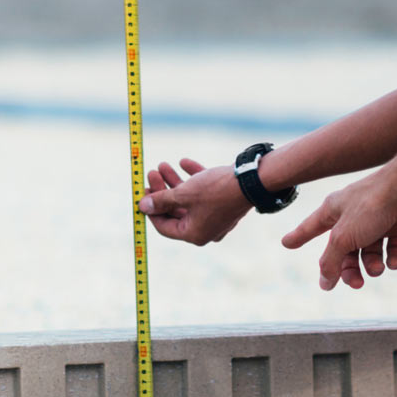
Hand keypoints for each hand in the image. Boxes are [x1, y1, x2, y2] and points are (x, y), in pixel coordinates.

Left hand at [137, 159, 251, 245]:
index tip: (142, 192)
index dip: (150, 209)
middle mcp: (204, 229)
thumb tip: (142, 206)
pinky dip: (193, 179)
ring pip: (187, 200)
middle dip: (162, 190)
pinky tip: (184, 162)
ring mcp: (215, 217)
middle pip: (175, 211)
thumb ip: (162, 200)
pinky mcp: (223, 204)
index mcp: (194, 234)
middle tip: (151, 173)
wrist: (253, 180)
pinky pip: (203, 193)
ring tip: (163, 164)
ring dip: (174, 182)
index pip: (164, 226)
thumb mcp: (184, 194)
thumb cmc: (217, 190)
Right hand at [280, 169, 396, 290]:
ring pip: (370, 251)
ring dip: (373, 264)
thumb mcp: (342, 238)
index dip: (299, 236)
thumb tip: (324, 282)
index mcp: (333, 210)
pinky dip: (394, 257)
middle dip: (349, 269)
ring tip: (378, 268)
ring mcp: (376, 218)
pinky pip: (393, 247)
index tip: (286, 243)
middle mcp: (353, 214)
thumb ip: (330, 261)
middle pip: (345, 249)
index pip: (311, 227)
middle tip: (356, 284)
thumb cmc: (370, 207)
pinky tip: (394, 261)